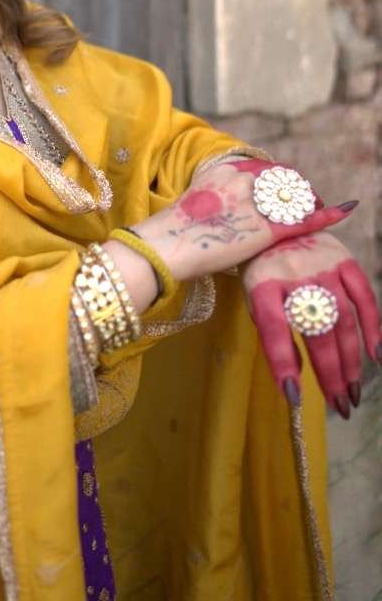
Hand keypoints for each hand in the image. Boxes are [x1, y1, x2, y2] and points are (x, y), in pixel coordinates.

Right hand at [133, 157, 355, 282]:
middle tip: (310, 201)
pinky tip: (339, 213)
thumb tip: (231, 207)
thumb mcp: (197, 200)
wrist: (165, 247)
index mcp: (224, 171)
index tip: (289, 189)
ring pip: (296, 199)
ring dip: (310, 204)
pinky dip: (323, 216)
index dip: (283, 180)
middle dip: (300, 191)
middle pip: (284, 181)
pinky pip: (302, 220)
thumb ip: (219, 197)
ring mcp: (255, 204)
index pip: (265, 169)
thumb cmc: (175, 233)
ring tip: (319, 211)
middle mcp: (243, 181)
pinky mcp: (265, 230)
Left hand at [244, 232, 381, 415]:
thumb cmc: (264, 270)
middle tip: (340, 405)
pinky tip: (376, 355)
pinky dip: (373, 326)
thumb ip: (273, 335)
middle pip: (315, 331)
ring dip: (351, 360)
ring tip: (353, 392)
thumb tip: (295, 379)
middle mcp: (293, 273)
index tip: (294, 396)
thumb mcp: (256, 300)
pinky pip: (364, 296)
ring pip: (342, 320)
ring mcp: (322, 265)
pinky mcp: (344, 259)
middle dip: (329, 372)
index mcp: (263, 285)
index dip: (283, 362)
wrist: (277, 220)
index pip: (272, 328)